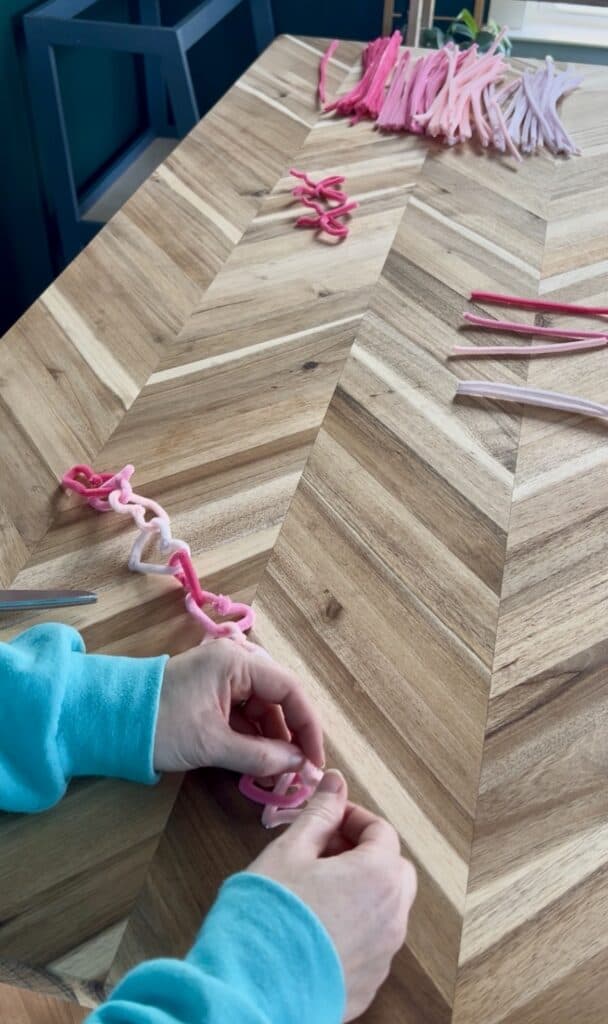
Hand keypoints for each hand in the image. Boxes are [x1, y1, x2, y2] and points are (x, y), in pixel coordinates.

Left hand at [153, 640, 323, 775]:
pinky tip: (260, 765)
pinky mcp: (212, 695)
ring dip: (273, 742)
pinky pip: (244, 716)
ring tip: (279, 776)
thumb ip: (260, 756)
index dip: (308, 726)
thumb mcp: (212, 744)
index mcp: (237, 662)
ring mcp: (223, 679)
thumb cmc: (159, 724)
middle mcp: (235, 663)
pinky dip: (254, 740)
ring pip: (263, 711)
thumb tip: (299, 766)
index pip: (290, 690)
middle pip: (279, 699)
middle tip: (299, 773)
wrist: (108, 721)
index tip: (315, 760)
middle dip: (291, 737)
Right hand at [247, 770, 416, 1020]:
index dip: (352, 818)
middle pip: (393, 870)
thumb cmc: (270, 914)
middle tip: (322, 852)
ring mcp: (383, 956)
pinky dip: (353, 927)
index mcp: (379, 875)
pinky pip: (371, 944)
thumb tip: (335, 782)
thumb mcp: (289, 850)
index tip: (324, 818)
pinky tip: (313, 928)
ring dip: (359, 890)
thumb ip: (319, 814)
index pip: (381, 831)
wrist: (253, 990)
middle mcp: (392, 917)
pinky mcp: (368, 985)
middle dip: (363, 853)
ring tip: (313, 890)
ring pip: (384, 909)